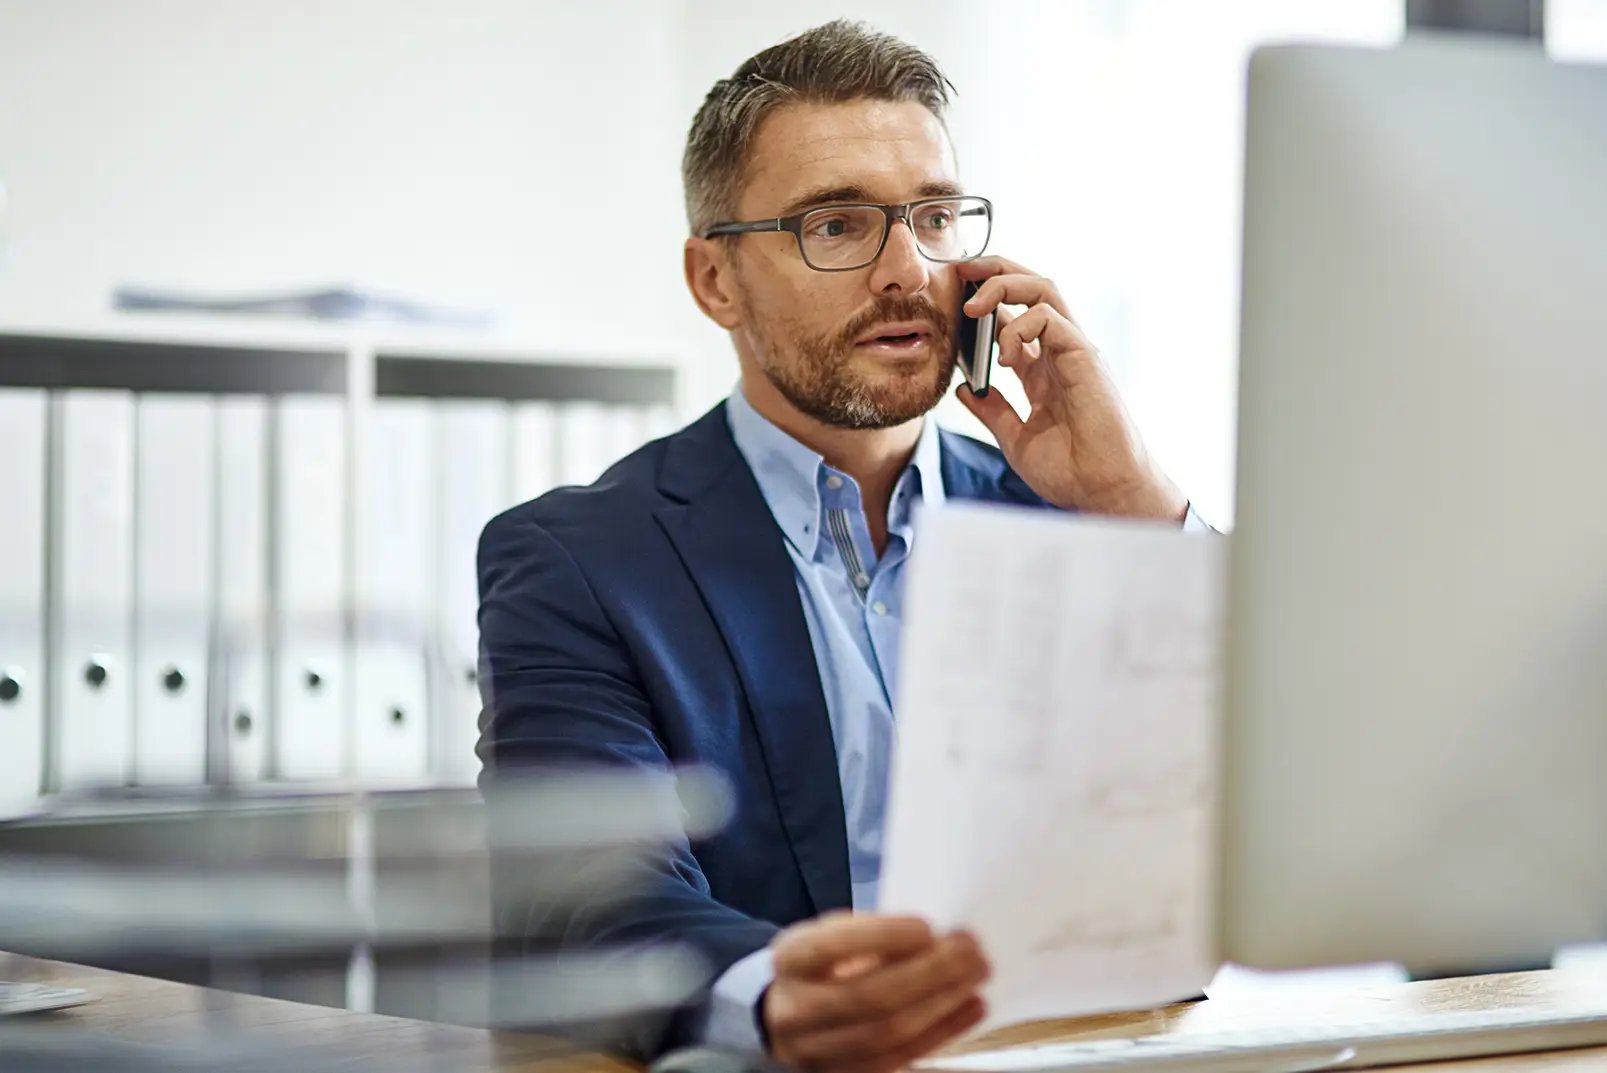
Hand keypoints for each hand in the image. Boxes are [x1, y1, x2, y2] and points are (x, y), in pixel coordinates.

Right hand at [761, 912, 989, 1072]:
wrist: (782, 1012)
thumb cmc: (822, 964)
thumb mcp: (831, 935)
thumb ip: (871, 935)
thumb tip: (935, 939)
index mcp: (791, 960)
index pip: (832, 946)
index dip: (882, 936)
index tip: (927, 927)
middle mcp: (795, 1009)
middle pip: (869, 997)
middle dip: (929, 974)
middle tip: (970, 952)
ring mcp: (816, 1051)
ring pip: (887, 1035)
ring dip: (941, 1006)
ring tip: (975, 979)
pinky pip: (898, 1061)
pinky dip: (940, 1035)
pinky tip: (969, 1010)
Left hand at [955, 257, 1187, 521]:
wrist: (1102, 493)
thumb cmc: (1071, 471)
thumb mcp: (1015, 438)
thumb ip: (992, 410)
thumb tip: (964, 388)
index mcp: (1044, 370)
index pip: (1015, 317)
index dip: (986, 301)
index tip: (953, 297)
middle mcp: (1060, 353)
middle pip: (1032, 288)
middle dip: (994, 271)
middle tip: (960, 271)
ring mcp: (1074, 351)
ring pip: (1043, 289)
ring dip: (1004, 285)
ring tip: (973, 306)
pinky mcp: (1084, 356)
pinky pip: (1050, 317)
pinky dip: (1020, 325)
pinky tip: (1003, 355)